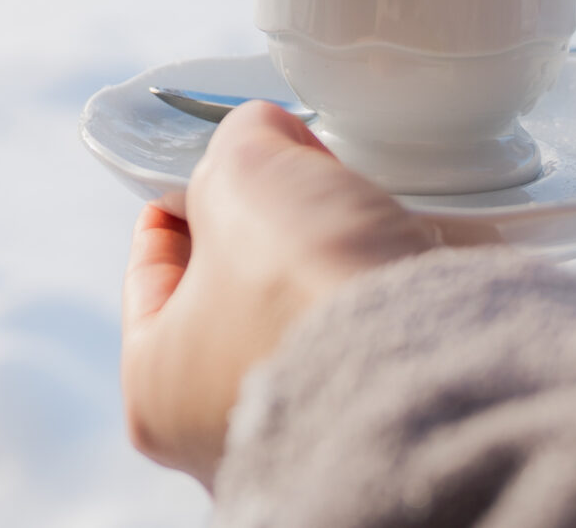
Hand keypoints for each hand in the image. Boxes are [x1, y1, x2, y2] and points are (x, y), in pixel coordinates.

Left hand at [120, 103, 436, 486]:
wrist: (425, 367)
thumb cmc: (302, 289)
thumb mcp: (243, 170)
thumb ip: (240, 139)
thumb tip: (266, 136)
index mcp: (154, 392)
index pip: (149, 275)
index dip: (175, 204)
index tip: (200, 170)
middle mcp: (219, 435)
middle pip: (229, 294)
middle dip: (261, 229)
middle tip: (290, 180)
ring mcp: (302, 440)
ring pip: (299, 318)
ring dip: (322, 264)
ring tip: (353, 214)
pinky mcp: (377, 425)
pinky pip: (362, 343)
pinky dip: (372, 298)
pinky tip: (391, 260)